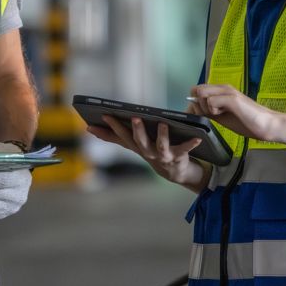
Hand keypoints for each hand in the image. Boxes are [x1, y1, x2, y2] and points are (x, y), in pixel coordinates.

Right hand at [87, 117, 207, 190]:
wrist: (174, 172)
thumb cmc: (151, 151)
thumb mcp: (131, 144)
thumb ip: (111, 136)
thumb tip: (88, 128)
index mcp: (136, 146)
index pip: (122, 135)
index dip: (114, 126)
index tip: (105, 114)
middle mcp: (148, 152)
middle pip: (140, 141)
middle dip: (137, 130)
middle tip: (135, 118)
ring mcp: (163, 155)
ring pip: (161, 146)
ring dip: (161, 135)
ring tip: (162, 123)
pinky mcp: (178, 156)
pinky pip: (185, 149)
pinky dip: (191, 143)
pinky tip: (197, 137)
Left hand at [188, 85, 283, 144]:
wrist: (267, 125)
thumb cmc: (248, 122)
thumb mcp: (223, 116)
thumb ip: (210, 111)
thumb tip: (194, 110)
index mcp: (222, 91)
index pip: (197, 90)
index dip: (195, 104)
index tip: (203, 115)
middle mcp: (224, 88)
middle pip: (196, 89)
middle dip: (198, 105)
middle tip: (210, 115)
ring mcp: (228, 92)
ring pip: (201, 93)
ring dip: (205, 108)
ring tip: (219, 115)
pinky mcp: (232, 99)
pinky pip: (211, 101)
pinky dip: (213, 111)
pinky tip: (224, 115)